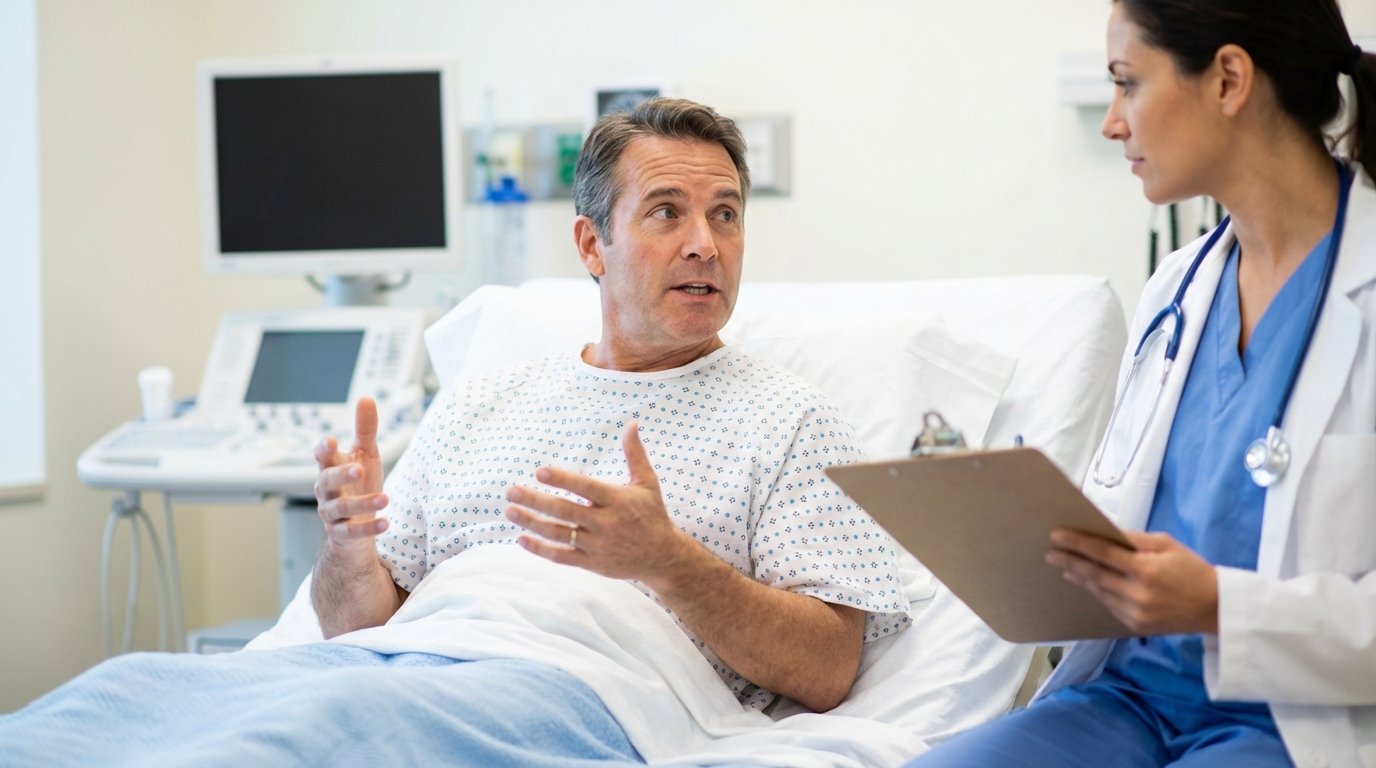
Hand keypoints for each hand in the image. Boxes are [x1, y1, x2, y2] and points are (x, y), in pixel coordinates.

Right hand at [314, 397, 388, 551]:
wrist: (355, 524)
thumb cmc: (359, 484)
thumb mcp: (366, 455)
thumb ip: (365, 429)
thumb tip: (366, 398)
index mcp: (331, 468)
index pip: (322, 457)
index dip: (324, 450)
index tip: (331, 441)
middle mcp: (327, 490)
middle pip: (326, 481)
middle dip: (341, 475)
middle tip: (358, 468)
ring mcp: (332, 513)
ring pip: (339, 508)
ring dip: (361, 503)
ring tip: (385, 498)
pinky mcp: (341, 533)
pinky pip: (351, 532)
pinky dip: (368, 528)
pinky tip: (386, 523)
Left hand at [503, 421, 695, 585]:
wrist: (663, 557)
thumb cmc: (653, 514)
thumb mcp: (647, 483)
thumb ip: (635, 454)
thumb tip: (632, 423)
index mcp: (618, 501)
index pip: (586, 488)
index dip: (563, 480)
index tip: (540, 472)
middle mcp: (606, 523)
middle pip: (565, 511)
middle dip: (536, 501)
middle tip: (511, 491)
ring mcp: (598, 545)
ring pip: (559, 534)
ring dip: (532, 523)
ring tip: (510, 511)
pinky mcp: (592, 563)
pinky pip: (561, 557)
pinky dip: (540, 549)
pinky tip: (521, 539)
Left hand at [1046, 529, 1218, 634]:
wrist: (1216, 608)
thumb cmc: (1192, 570)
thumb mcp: (1167, 545)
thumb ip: (1135, 539)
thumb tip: (1105, 532)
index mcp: (1147, 569)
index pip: (1103, 553)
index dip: (1078, 543)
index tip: (1057, 535)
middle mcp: (1138, 593)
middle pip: (1094, 574)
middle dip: (1069, 561)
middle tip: (1051, 553)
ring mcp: (1136, 613)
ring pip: (1099, 592)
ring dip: (1080, 578)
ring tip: (1065, 567)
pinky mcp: (1136, 626)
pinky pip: (1109, 606)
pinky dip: (1097, 593)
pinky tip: (1088, 583)